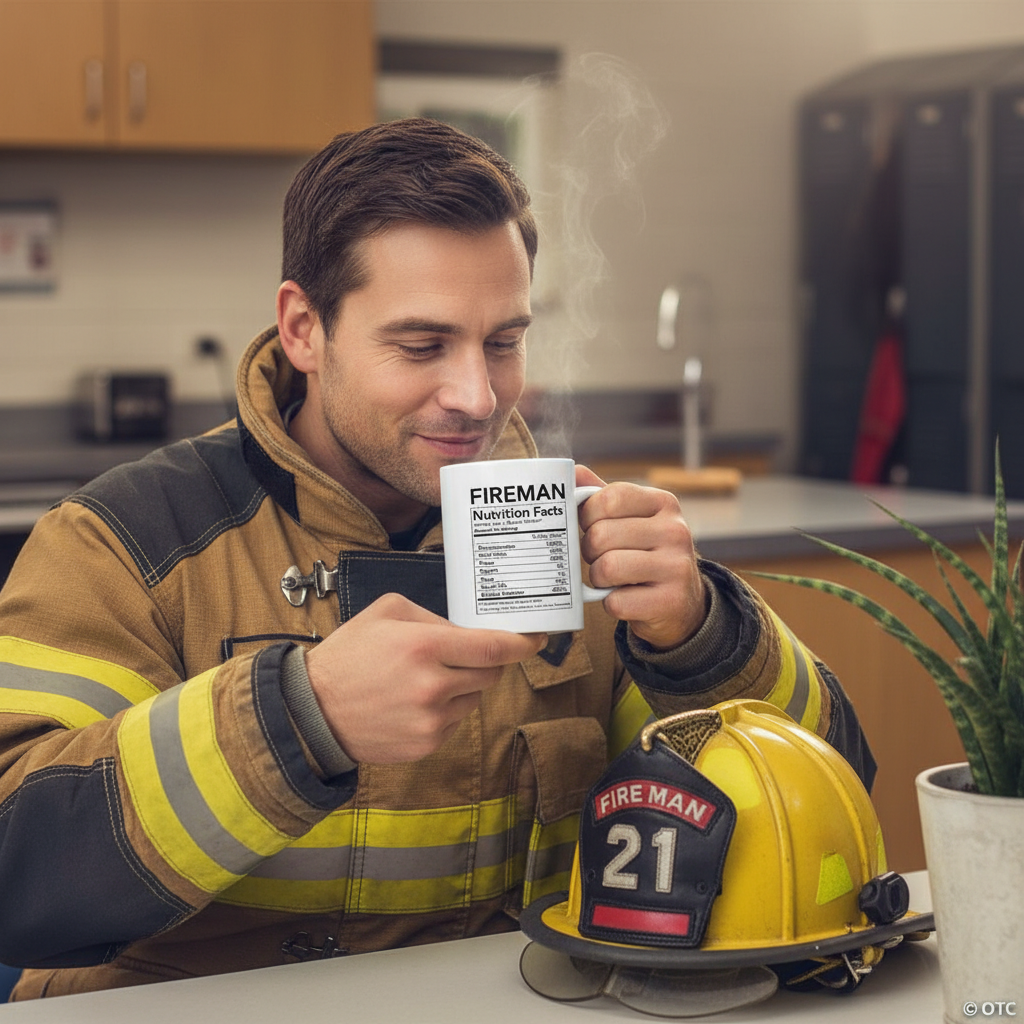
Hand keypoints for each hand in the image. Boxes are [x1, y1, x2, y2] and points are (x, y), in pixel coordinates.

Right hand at [304, 593, 545, 762]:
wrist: (314, 711)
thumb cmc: (349, 656)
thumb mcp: (387, 613)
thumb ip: (434, 618)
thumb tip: (467, 632)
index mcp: (424, 647)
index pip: (492, 647)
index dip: (522, 643)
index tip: (536, 639)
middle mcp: (433, 686)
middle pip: (491, 673)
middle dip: (487, 661)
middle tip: (466, 654)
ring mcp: (431, 720)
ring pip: (475, 698)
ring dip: (464, 686)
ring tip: (428, 678)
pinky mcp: (426, 744)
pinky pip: (456, 722)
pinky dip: (447, 709)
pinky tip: (416, 702)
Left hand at [576, 465, 706, 649]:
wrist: (682, 600)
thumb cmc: (645, 553)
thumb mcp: (631, 519)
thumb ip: (601, 496)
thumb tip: (574, 472)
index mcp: (663, 503)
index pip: (609, 498)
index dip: (587, 515)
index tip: (591, 526)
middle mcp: (675, 531)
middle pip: (601, 535)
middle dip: (590, 551)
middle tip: (601, 557)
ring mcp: (676, 567)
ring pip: (606, 568)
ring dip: (598, 578)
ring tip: (611, 578)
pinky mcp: (670, 601)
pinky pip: (616, 601)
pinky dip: (610, 603)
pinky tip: (625, 597)